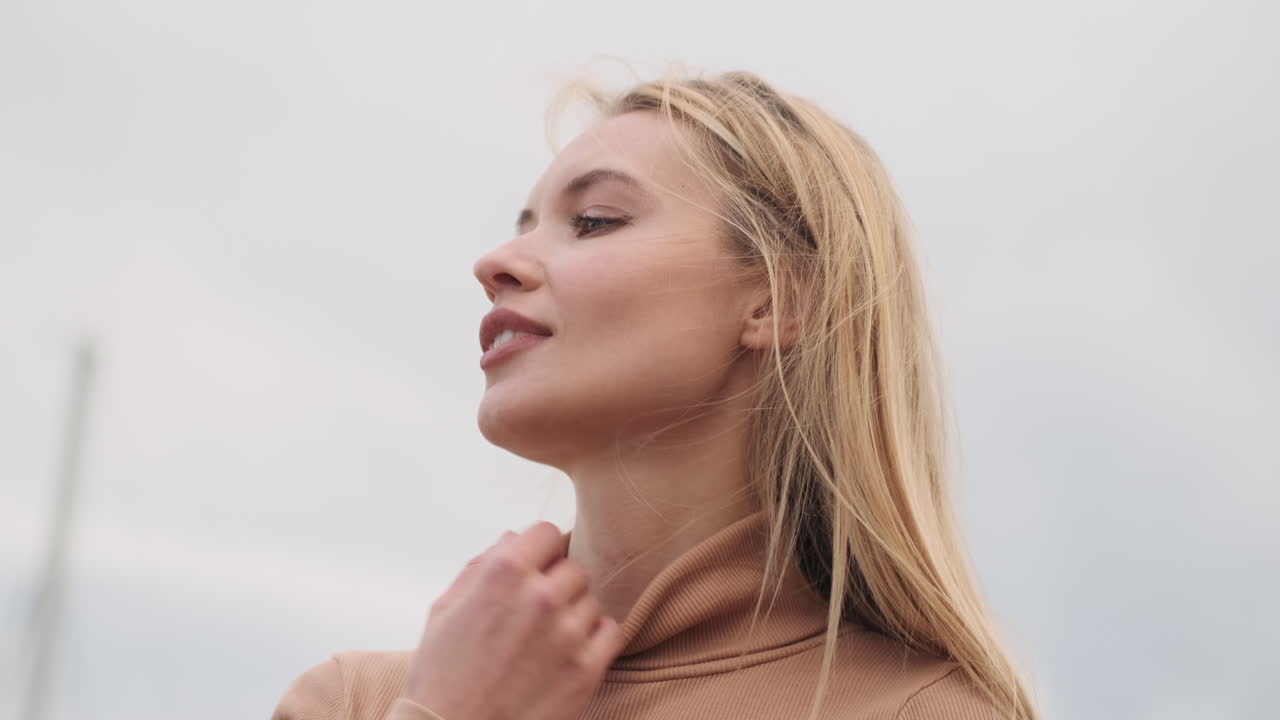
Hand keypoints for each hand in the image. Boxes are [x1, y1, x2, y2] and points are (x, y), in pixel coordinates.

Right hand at [400, 522, 626, 719]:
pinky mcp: (587, 668)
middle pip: (574, 568)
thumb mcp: (445, 608)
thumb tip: (513, 540)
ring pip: (591, 600)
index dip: (541, 550)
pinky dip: (595, 639)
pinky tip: (570, 653)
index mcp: (504, 573)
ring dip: (574, 614)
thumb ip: (482, 566)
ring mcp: (569, 633)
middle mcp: (541, 596)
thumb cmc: (442, 675)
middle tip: (537, 613)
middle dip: (557, 585)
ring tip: (546, 641)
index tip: (537, 567)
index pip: (548, 532)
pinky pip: (611, 631)